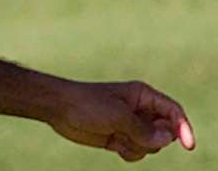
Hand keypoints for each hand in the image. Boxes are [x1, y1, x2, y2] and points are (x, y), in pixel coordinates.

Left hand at [49, 80, 194, 161]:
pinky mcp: (121, 138)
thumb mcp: (118, 116)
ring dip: (138, 146)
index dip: (184, 127)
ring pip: (152, 146)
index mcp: (143, 96)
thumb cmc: (87, 104)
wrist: (59, 109)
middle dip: (152, 139)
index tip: (188, 145)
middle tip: (130, 133)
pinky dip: (129, 153)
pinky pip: (138, 153)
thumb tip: (166, 140)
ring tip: (117, 136)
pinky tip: (113, 144)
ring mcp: (131, 125)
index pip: (173, 112)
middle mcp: (140, 110)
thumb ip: (144, 130)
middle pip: (165, 133)